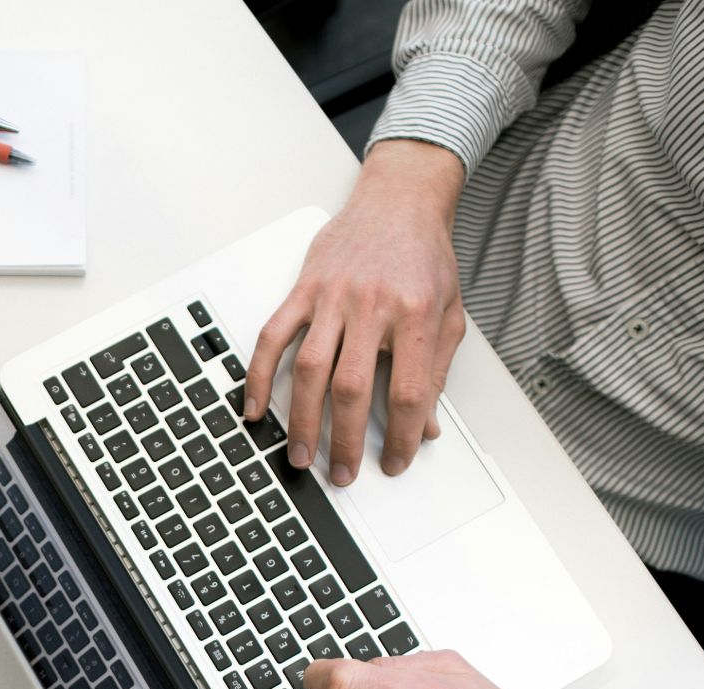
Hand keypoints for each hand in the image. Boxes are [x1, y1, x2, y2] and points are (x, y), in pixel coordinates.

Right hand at [244, 140, 468, 486]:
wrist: (399, 201)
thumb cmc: (424, 256)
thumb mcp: (449, 313)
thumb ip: (436, 370)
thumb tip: (427, 425)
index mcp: (415, 314)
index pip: (407, 390)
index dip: (403, 435)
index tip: (396, 461)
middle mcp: (372, 305)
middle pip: (352, 387)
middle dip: (346, 440)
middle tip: (343, 473)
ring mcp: (332, 296)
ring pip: (309, 368)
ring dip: (302, 419)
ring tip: (301, 454)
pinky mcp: (304, 288)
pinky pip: (273, 336)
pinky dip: (259, 374)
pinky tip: (255, 407)